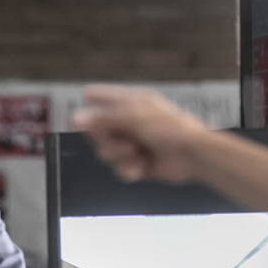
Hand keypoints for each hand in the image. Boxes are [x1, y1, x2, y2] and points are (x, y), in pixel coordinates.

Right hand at [71, 85, 210, 183]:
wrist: (193, 156)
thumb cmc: (168, 129)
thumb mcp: (133, 118)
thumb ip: (102, 118)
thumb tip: (74, 118)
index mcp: (130, 102)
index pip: (100, 98)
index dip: (89, 106)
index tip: (81, 118)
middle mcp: (130, 121)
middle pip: (98, 131)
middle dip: (107, 140)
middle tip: (122, 142)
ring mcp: (133, 142)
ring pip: (107, 152)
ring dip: (119, 156)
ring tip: (136, 154)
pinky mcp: (138, 163)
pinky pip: (120, 168)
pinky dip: (129, 169)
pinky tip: (141, 167)